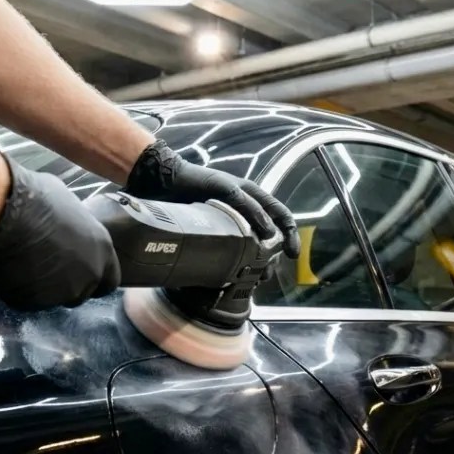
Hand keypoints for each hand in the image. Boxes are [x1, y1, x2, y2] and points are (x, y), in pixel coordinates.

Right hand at [0, 156, 121, 309]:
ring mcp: (61, 293)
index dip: (96, 279)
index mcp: (102, 252)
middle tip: (48, 268)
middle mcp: (88, 276)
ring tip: (26, 267)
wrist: (6, 214)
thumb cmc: (39, 198)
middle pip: (82, 293)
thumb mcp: (70, 206)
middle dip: (68, 285)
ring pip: (54, 299)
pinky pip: (27, 300)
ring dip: (45, 288)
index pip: (110, 280)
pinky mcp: (32, 301)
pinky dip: (21, 290)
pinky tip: (10, 271)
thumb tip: (68, 227)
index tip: (81, 272)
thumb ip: (77, 227)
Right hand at [125, 140, 299, 258]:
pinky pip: (242, 200)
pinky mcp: (221, 184)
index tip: (291, 255)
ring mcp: (234, 189)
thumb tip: (237, 270)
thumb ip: (226, 242)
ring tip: (278, 247)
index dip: (287, 236)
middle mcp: (245, 195)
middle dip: (287, 236)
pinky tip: (261, 230)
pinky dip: (255, 214)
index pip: (275, 218)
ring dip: (274, 228)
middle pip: (278, 213)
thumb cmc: (185, 205)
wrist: (161, 183)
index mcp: (245, 204)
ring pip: (265, 207)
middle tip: (290, 254)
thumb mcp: (210, 227)